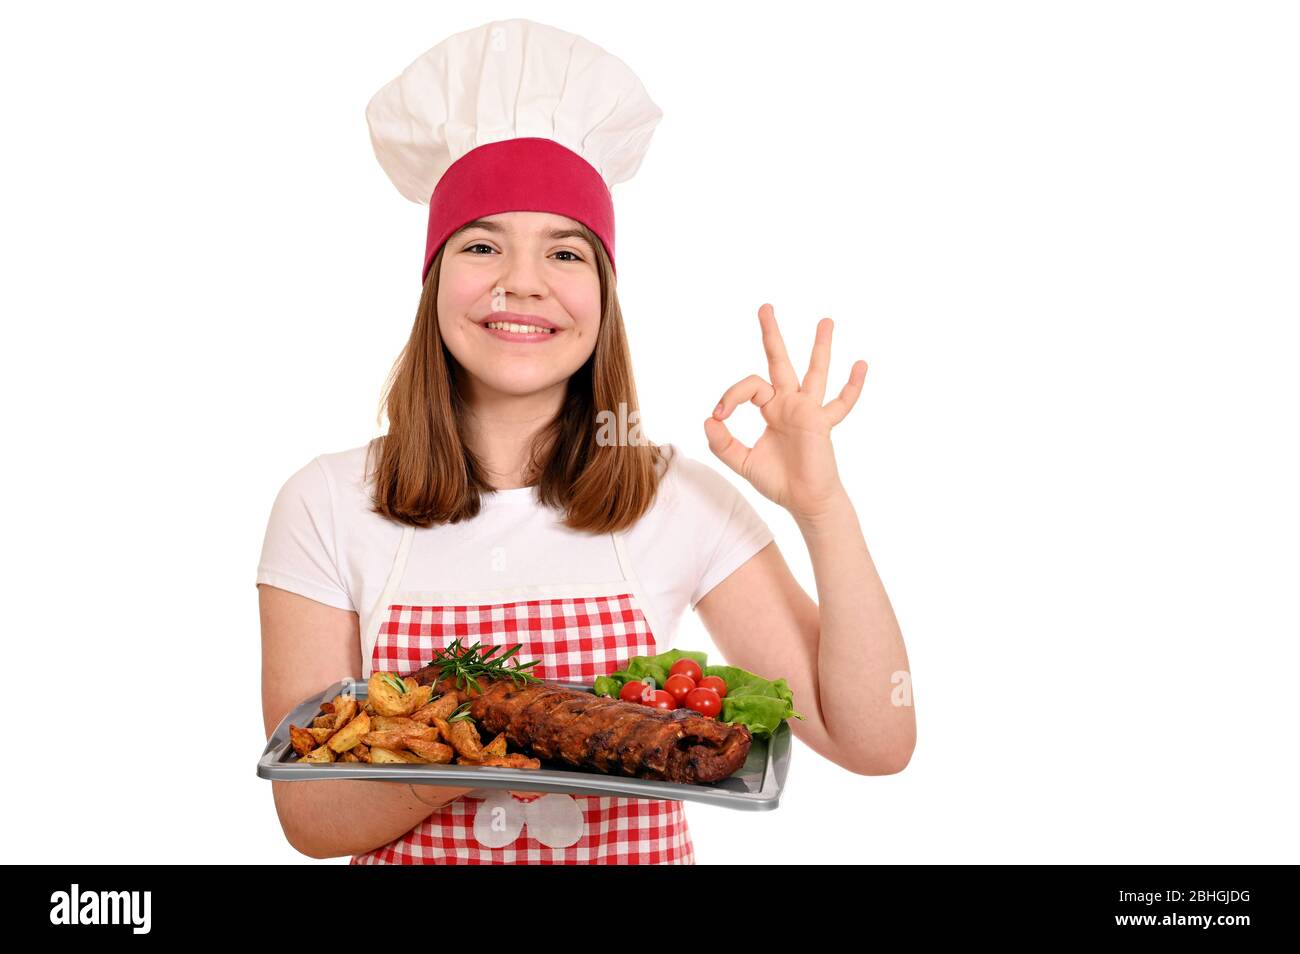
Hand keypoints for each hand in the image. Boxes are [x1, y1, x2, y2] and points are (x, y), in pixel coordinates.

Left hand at [703, 303, 866, 520]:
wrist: (805, 501)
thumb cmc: (779, 481)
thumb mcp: (742, 462)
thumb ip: (723, 443)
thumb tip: (708, 419)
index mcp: (771, 409)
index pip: (749, 387)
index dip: (730, 396)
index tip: (719, 416)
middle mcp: (789, 404)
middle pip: (780, 360)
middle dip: (772, 334)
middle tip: (765, 307)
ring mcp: (808, 410)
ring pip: (815, 371)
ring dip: (820, 345)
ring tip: (825, 320)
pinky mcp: (821, 423)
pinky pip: (841, 402)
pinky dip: (852, 386)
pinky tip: (861, 364)